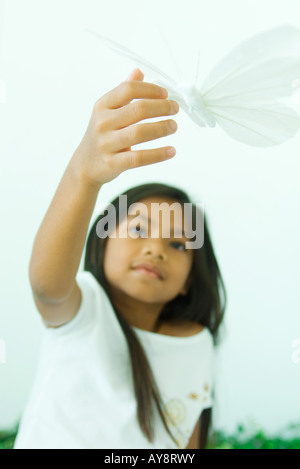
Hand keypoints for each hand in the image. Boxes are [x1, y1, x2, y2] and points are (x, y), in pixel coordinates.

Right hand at [71, 68, 178, 187]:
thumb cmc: (101, 136)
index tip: (165, 94)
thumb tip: (138, 72)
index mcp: (102, 106)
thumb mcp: (107, 112)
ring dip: (161, 128)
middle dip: (161, 107)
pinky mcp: (112, 163)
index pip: (128, 90)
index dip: (150, 90)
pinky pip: (139, 158)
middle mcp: (103, 123)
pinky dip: (158, 154)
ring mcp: (106, 144)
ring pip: (139, 133)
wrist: (85, 166)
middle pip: (138, 110)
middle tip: (175, 109)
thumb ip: (123, 93)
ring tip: (173, 126)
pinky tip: (171, 151)